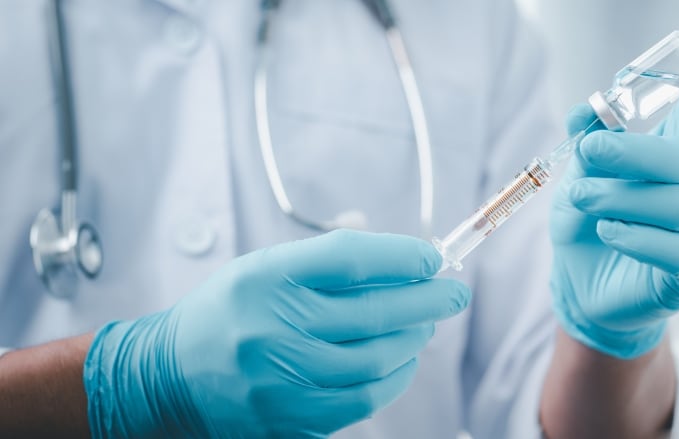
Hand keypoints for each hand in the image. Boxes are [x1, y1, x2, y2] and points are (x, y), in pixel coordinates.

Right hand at [83, 230, 469, 437]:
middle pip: (374, 312)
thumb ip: (328, 257)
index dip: (402, 257)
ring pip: (377, 360)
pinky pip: (363, 400)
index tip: (431, 258)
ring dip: (414, 339)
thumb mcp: (265, 267)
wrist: (170, 375)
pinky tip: (403, 360)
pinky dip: (395, 377)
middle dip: (428, 299)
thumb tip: (402, 256)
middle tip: (454, 292)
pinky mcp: (290, 418)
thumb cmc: (229, 311)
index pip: (351, 259)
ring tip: (426, 325)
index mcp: (265, 278)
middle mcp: (272, 327)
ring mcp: (281, 379)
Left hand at [550, 20, 678, 358]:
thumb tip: (586, 110)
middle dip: (636, 152)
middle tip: (589, 152)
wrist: (585, 286)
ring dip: (622, 197)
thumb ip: (586, 142)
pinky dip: (636, 236)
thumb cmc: (589, 222)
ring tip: (582, 197)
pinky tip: (608, 231)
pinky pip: (677, 250)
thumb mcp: (579, 177)